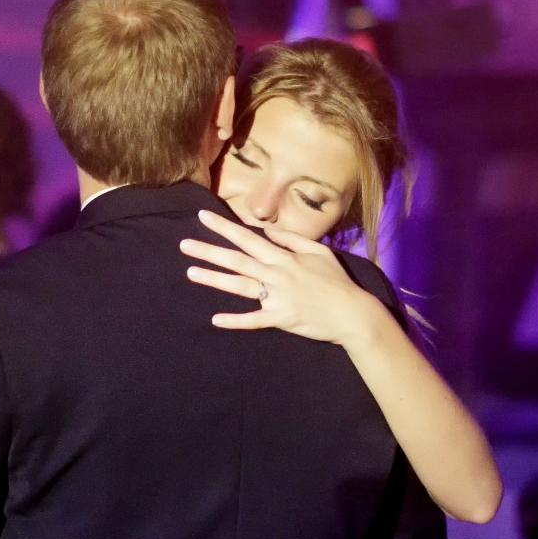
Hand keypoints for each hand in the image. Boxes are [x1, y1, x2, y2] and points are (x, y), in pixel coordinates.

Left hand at [180, 209, 377, 345]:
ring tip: (190, 273)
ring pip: (240, 286)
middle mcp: (277, 274)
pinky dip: (235, 320)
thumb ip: (292, 240)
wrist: (353, 313)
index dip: (224, 227)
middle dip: (209, 251)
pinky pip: (254, 320)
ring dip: (214, 279)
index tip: (203, 218)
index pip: (248, 238)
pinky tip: (215, 319)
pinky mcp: (281, 318)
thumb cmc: (337, 282)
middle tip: (184, 245)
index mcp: (284, 257)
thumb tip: (268, 231)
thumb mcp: (318, 252)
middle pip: (237, 260)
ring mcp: (278, 296)